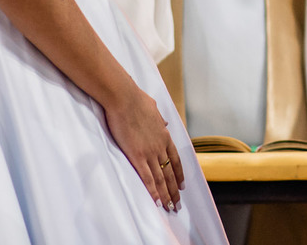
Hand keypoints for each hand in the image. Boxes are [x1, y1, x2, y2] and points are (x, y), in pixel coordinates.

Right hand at [103, 85, 184, 211]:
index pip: (175, 159)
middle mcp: (160, 146)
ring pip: (161, 179)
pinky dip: (153, 192)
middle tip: (178, 204)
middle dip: (174, 191)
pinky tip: (157, 202)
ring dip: (166, 195)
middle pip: (170, 173)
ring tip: (170, 208)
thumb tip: (164, 123)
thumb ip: (159, 119)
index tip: (182, 185)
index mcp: (164, 135)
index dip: (179, 174)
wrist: (124, 97)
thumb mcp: (153, 108)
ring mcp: (150, 152)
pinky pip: (147, 178)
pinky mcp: (137, 156)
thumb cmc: (135, 99)